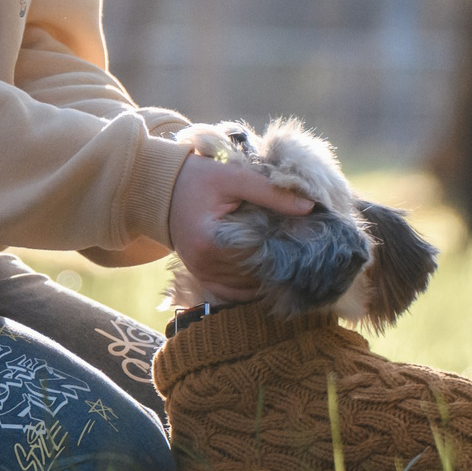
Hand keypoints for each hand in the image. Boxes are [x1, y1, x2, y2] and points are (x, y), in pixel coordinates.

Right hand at [167, 150, 311, 304]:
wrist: (161, 189)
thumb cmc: (197, 178)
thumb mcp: (233, 177)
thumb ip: (270, 192)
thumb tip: (310, 207)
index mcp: (209, 242)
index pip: (257, 255)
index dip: (283, 249)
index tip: (306, 241)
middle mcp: (203, 265)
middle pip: (254, 273)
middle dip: (279, 263)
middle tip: (305, 252)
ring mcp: (201, 274)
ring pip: (246, 287)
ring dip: (267, 276)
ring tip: (290, 260)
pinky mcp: (201, 277)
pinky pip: (232, 293)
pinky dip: (252, 286)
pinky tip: (269, 274)